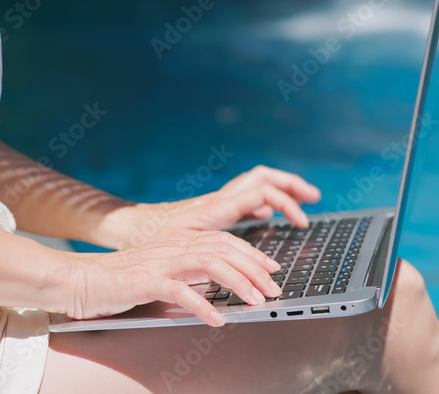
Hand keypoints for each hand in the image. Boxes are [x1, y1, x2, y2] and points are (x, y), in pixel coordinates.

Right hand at [63, 231, 282, 325]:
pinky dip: (201, 304)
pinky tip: (216, 319)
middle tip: (273, 287)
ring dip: (237, 282)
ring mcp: (158, 263)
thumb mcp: (157, 274)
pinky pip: (178, 290)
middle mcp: (171, 249)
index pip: (222, 241)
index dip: (251, 252)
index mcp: (176, 245)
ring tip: (255, 300)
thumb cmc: (115, 282)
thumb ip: (184, 275)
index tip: (272, 267)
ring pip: (208, 263)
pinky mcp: (142, 281)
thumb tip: (215, 286)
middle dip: (254, 267)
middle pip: (222, 248)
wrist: (75, 280)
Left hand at [106, 165, 320, 248]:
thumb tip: (244, 261)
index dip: (288, 204)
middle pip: (264, 177)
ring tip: (302, 199)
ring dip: (280, 188)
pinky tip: (269, 215)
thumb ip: (211, 254)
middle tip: (313, 197)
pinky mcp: (211, 209)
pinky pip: (244, 197)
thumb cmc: (147, 239)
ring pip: (255, 183)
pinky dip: (264, 202)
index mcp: (216, 207)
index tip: (302, 223)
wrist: (126, 227)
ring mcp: (216, 202)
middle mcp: (218, 199)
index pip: (262, 191)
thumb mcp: (180, 249)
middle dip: (292, 184)